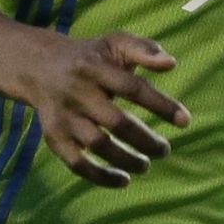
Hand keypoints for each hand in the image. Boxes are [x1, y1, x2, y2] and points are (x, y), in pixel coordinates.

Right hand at [13, 30, 188, 186]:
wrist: (38, 67)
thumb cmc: (91, 57)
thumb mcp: (115, 43)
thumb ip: (144, 50)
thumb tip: (171, 64)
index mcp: (95, 68)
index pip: (133, 88)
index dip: (161, 105)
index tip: (185, 121)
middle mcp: (77, 92)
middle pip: (116, 122)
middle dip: (145, 140)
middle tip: (164, 150)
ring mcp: (64, 116)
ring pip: (98, 145)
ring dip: (127, 160)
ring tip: (146, 164)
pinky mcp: (54, 136)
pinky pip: (77, 163)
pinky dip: (101, 176)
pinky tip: (124, 180)